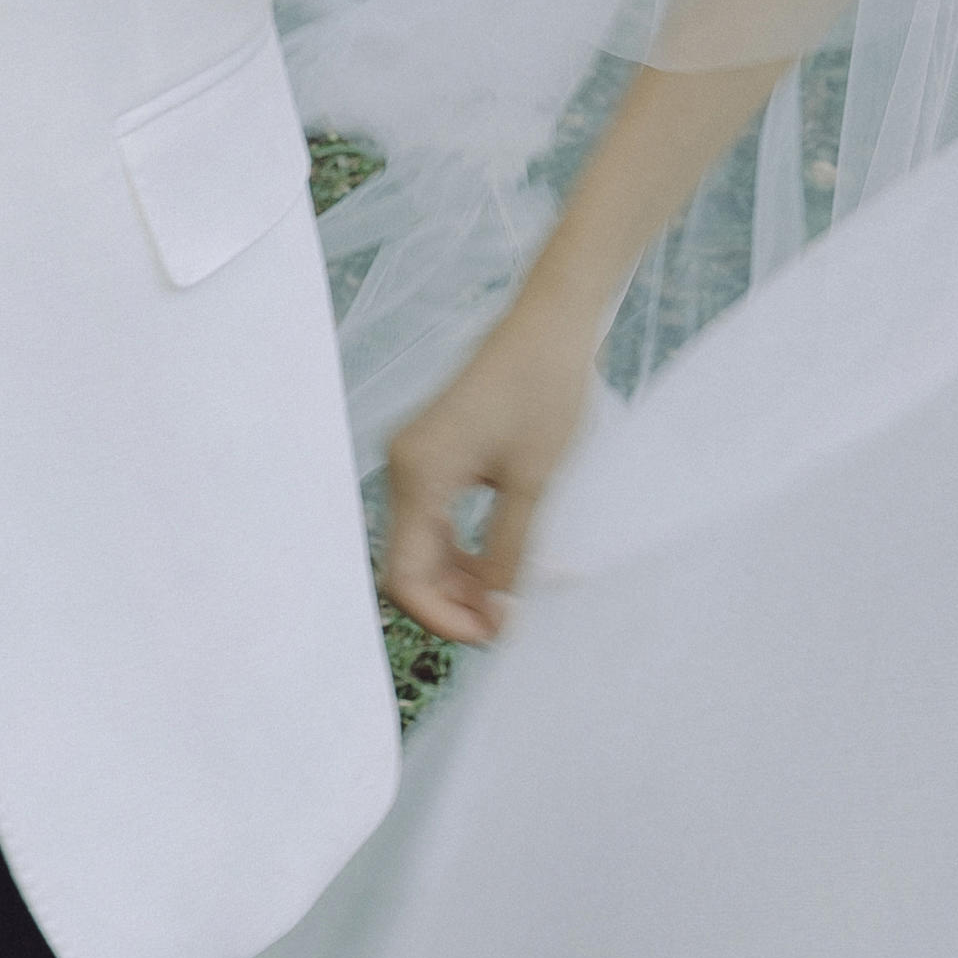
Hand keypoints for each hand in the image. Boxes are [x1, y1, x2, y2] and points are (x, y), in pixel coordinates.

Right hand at [379, 299, 602, 644]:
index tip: (495, 634)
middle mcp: (404, 467)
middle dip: (455, 603)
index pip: (405, 577)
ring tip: (514, 597)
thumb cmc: (546, 391)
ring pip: (423, 545)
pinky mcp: (437, 450)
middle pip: (409, 564)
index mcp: (418, 474)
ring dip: (462, 579)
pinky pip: (437, 518)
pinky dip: (465, 548)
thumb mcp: (534, 483)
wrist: (553, 324)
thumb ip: (509, 553)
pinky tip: (504, 561)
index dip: (444, 618)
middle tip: (509, 623)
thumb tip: (497, 612)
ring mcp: (417, 457)